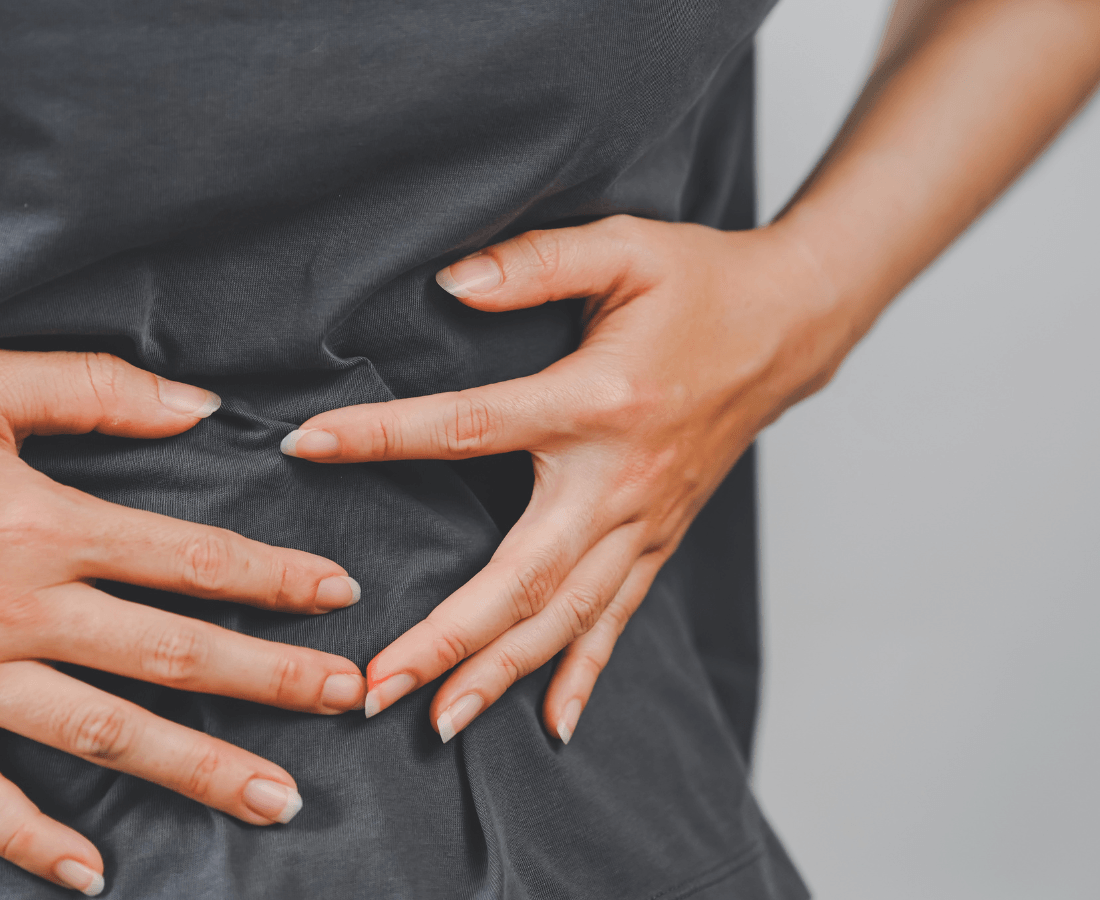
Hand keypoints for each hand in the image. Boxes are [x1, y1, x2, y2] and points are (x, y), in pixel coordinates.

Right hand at [0, 350, 366, 894]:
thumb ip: (100, 391)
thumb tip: (203, 408)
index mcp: (41, 522)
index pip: (190, 559)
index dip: (275, 580)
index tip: (341, 597)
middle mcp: (13, 607)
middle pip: (170, 654)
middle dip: (272, 680)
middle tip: (349, 701)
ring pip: (99, 732)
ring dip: (195, 766)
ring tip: (275, 798)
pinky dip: (30, 838)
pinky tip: (93, 872)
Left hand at [280, 214, 861, 744]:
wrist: (790, 325)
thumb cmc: (702, 282)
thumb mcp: (623, 245)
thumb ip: (535, 262)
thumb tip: (449, 285)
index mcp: (597, 401)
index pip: (470, 424)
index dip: (382, 435)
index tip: (309, 444)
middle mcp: (620, 480)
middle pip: (519, 576)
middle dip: (445, 638)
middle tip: (375, 686)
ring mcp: (644, 522)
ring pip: (565, 618)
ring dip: (499, 674)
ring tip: (437, 722)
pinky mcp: (660, 540)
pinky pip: (617, 620)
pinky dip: (582, 675)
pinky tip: (550, 725)